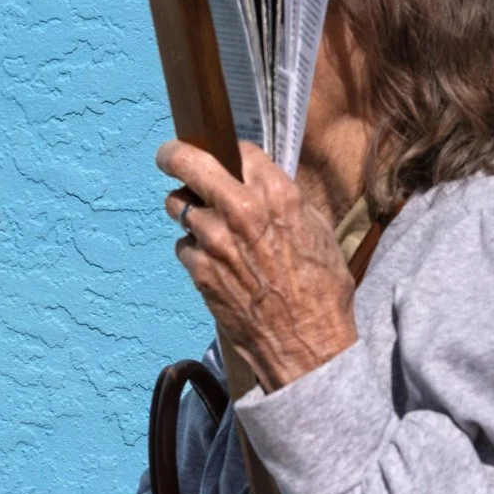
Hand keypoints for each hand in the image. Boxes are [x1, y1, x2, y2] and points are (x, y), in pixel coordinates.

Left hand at [158, 138, 358, 391]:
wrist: (307, 342)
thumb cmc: (322, 289)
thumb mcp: (318, 232)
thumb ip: (286, 202)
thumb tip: (264, 187)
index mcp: (276, 194)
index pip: (239, 150)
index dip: (233, 154)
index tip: (228, 159)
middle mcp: (240, 209)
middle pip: (186, 161)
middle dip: (174, 154)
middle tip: (170, 157)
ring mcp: (213, 240)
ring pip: (177, 205)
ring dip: (188, 209)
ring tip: (204, 223)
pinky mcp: (198, 270)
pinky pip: (184, 246)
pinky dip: (195, 250)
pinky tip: (214, 262)